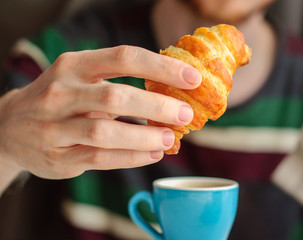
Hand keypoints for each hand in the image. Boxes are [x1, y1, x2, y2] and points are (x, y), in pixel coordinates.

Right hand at [0, 45, 201, 182]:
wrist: (9, 127)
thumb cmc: (59, 100)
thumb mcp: (81, 80)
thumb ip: (118, 83)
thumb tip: (170, 93)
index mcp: (74, 66)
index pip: (124, 58)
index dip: (161, 67)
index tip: (192, 78)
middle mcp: (62, 93)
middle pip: (116, 96)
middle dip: (157, 106)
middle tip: (185, 114)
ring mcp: (57, 126)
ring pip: (107, 131)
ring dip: (144, 135)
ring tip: (170, 138)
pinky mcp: (59, 156)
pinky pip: (101, 157)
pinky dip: (132, 157)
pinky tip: (152, 154)